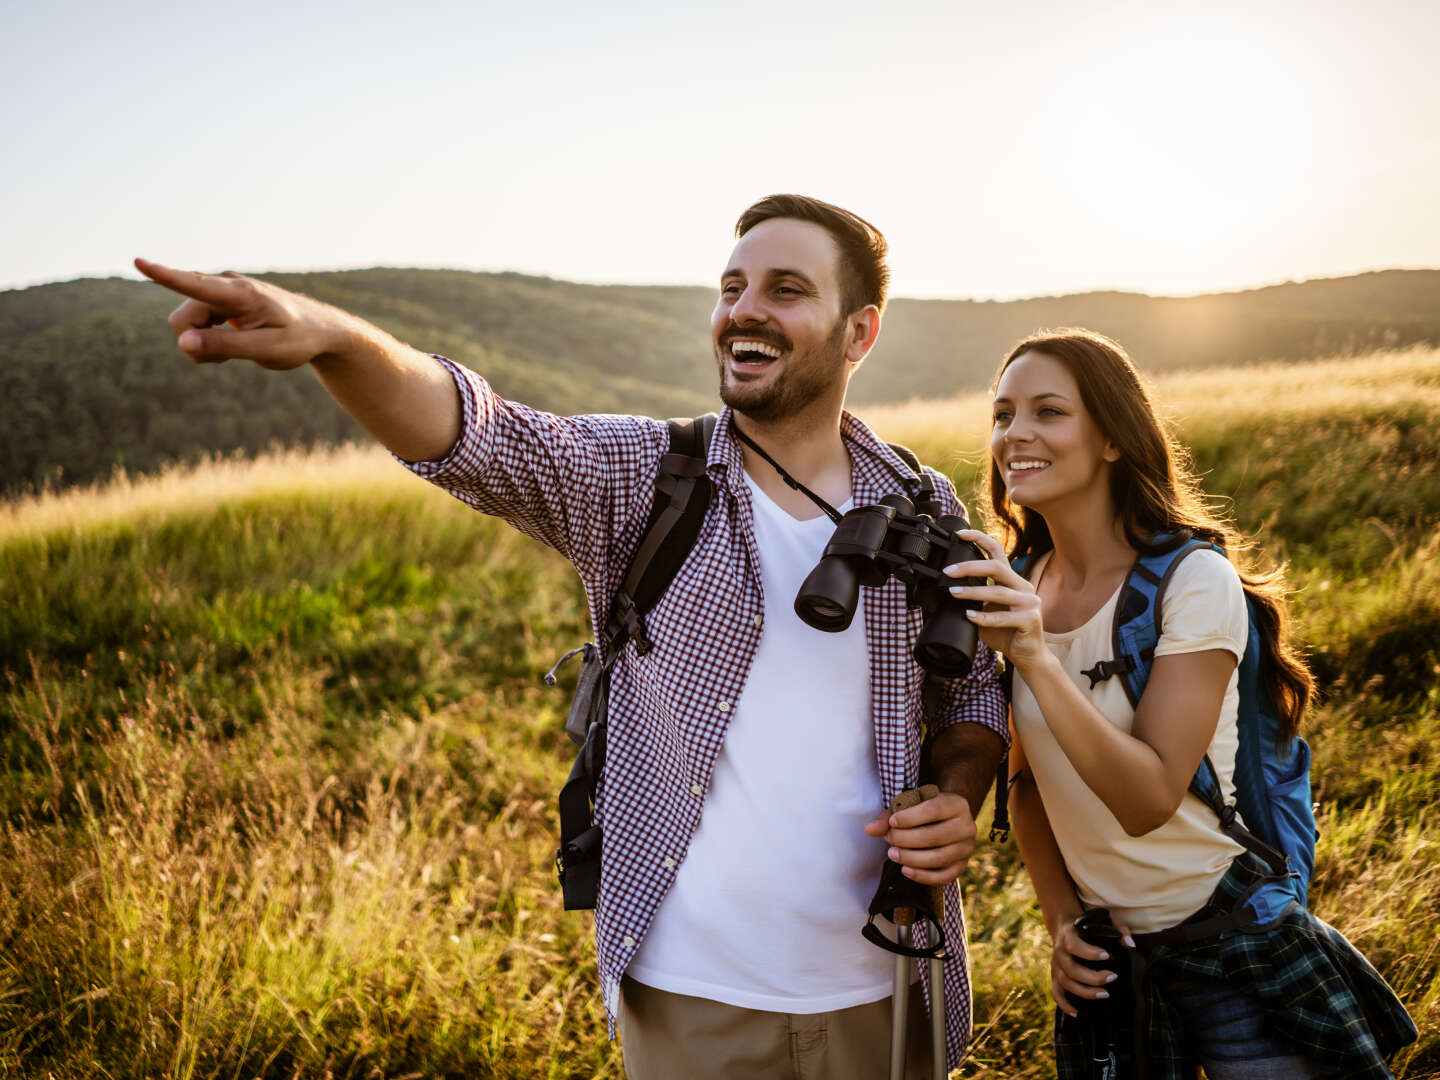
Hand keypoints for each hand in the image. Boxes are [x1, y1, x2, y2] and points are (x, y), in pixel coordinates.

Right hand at [135, 257, 365, 368]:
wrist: (320, 330)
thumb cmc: (299, 339)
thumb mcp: (267, 350)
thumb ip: (225, 347)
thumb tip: (182, 342)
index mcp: (241, 294)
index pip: (195, 284)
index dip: (164, 275)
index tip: (138, 262)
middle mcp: (226, 286)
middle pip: (182, 319)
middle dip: (194, 344)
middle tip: (225, 359)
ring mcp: (221, 292)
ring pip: (185, 324)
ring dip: (202, 345)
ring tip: (238, 348)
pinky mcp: (220, 301)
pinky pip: (195, 325)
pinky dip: (208, 341)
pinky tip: (233, 343)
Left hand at [863, 789, 976, 883]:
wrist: (948, 820)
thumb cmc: (925, 810)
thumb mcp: (910, 806)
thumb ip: (889, 816)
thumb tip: (869, 830)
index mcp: (956, 804)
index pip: (933, 810)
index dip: (910, 818)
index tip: (892, 823)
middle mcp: (967, 826)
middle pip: (934, 836)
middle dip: (906, 839)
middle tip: (888, 839)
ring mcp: (966, 848)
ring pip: (939, 858)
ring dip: (911, 858)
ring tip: (892, 854)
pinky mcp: (962, 866)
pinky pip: (943, 876)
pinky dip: (923, 876)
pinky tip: (905, 870)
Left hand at [944, 528, 1047, 670]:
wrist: (1027, 655)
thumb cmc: (1005, 632)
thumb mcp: (987, 610)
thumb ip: (975, 599)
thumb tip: (948, 589)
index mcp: (1012, 580)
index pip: (998, 552)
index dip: (980, 539)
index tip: (959, 534)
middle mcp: (1023, 587)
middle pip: (997, 568)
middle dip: (970, 567)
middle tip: (948, 571)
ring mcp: (1030, 603)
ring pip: (998, 592)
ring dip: (973, 592)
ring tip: (953, 592)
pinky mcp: (1030, 620)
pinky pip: (1004, 617)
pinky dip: (984, 617)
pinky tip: (970, 616)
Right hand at [1050, 914, 1135, 1016]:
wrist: (1064, 925)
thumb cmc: (1088, 925)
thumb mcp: (1104, 919)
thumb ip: (1119, 929)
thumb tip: (1130, 945)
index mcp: (1068, 936)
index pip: (1075, 946)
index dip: (1089, 953)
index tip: (1108, 956)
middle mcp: (1059, 952)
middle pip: (1072, 970)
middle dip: (1093, 977)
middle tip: (1113, 977)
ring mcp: (1056, 965)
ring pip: (1066, 983)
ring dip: (1085, 992)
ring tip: (1105, 994)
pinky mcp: (1056, 975)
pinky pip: (1057, 993)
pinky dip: (1064, 1004)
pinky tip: (1077, 1013)